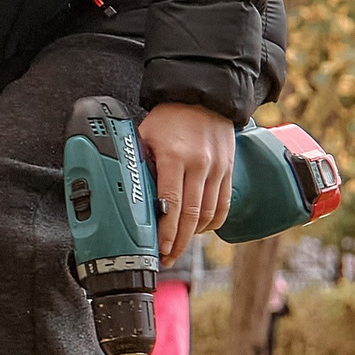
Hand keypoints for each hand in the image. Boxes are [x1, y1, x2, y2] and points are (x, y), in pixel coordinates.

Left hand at [140, 101, 235, 264]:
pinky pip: (223, 205)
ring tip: (178, 245)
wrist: (203, 96)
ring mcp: (217, 169)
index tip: (158, 248)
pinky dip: (212, 222)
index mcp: (174, 157)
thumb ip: (138, 163)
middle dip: (178, 242)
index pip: (171, 202)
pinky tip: (198, 229)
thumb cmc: (169, 117)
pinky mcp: (229, 171)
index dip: (166, 230)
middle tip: (167, 258)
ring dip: (193, 235)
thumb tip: (125, 190)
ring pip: (209, 214)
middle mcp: (199, 165)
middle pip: (191, 215)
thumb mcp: (144, 135)